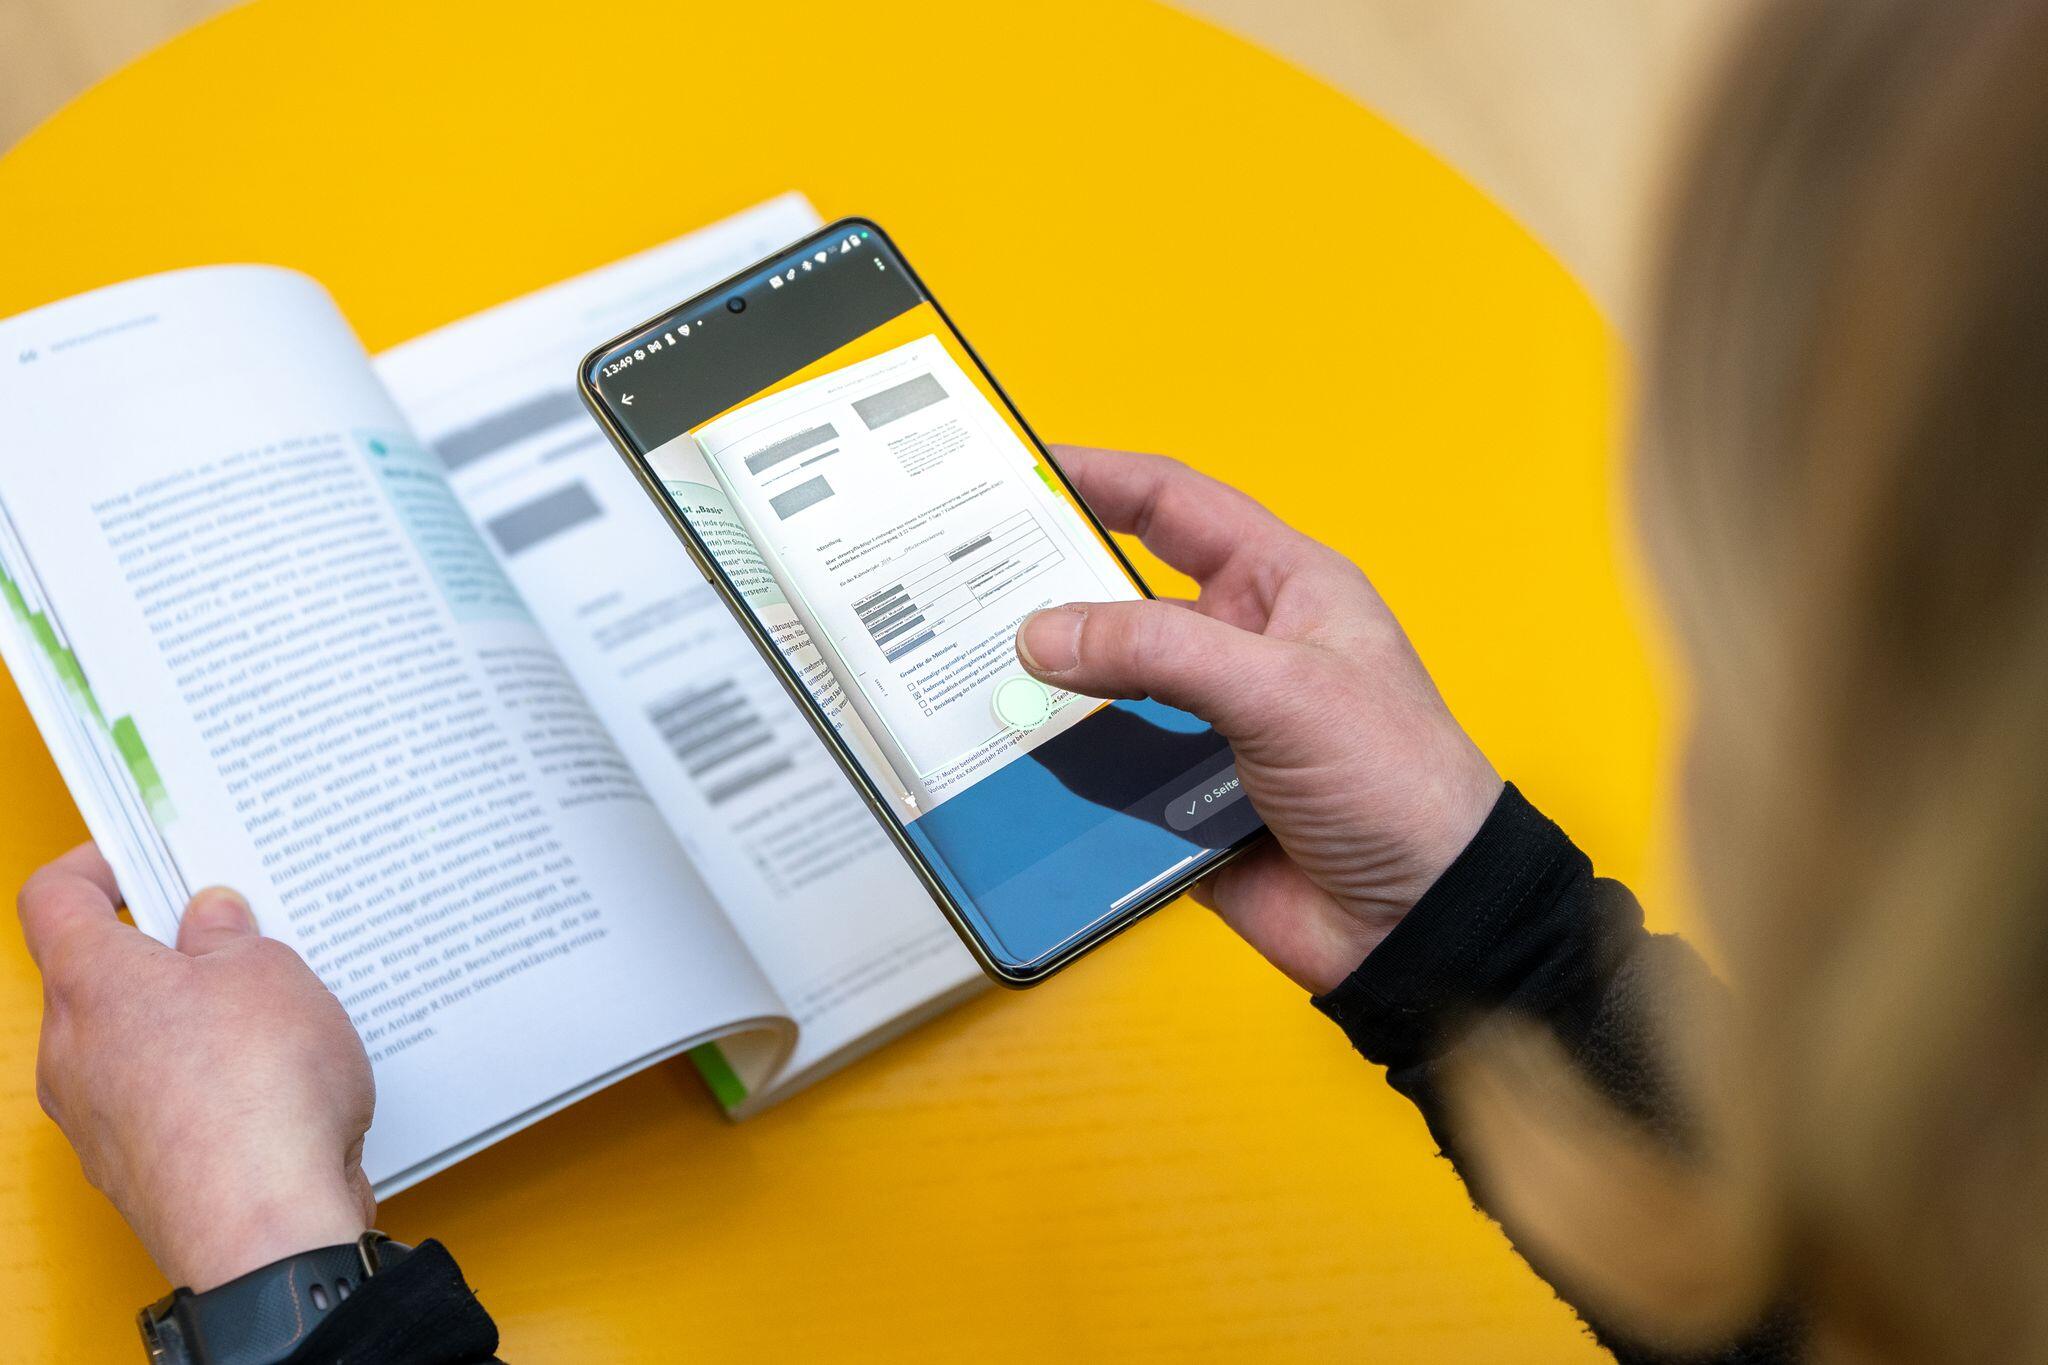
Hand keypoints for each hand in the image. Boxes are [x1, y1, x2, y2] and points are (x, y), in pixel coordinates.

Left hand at [19, 846, 374, 1289]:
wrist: (266, 1227)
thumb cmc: (258, 1095)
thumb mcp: (270, 973)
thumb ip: (231, 939)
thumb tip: (213, 922)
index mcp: (91, 983)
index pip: (53, 900)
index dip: (94, 867)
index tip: (138, 858)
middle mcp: (73, 1052)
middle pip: (96, 976)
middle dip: (164, 951)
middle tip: (234, 935)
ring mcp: (95, 1120)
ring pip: (130, 1045)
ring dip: (188, 1022)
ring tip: (271, 1015)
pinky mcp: (134, 1171)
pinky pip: (158, 1103)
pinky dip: (203, 1084)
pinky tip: (272, 1084)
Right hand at [1018, 447, 1501, 993]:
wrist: (1423, 923)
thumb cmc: (1399, 783)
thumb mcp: (1283, 690)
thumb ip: (1162, 651)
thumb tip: (1047, 634)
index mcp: (1281, 587)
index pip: (1172, 504)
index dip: (1097, 477)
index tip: (1017, 467)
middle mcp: (1239, 647)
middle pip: (1122, 598)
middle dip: (1049, 592)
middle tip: (964, 584)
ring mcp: (1209, 726)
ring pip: (1104, 692)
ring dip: (1048, 693)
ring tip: (967, 681)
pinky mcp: (1184, 801)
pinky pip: (1105, 776)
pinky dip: (1063, 775)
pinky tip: (1011, 769)